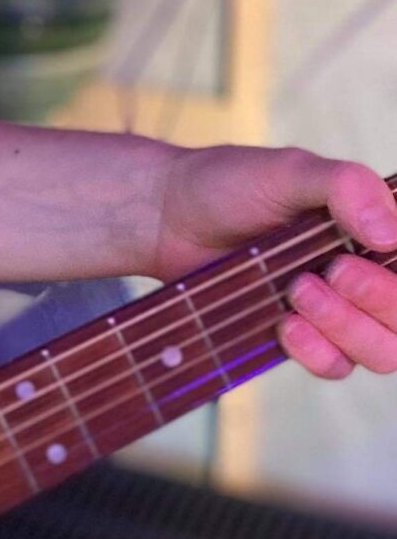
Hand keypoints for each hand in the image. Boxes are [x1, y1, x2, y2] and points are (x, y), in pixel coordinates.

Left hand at [154, 143, 396, 379]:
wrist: (165, 217)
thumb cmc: (229, 184)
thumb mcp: (290, 171)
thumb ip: (345, 187)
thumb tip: (390, 235)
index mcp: (381, 226)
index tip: (377, 257)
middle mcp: (371, 270)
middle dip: (381, 300)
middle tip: (331, 271)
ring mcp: (340, 309)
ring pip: (386, 350)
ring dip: (348, 327)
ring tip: (297, 291)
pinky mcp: (304, 338)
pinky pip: (337, 367)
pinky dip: (319, 352)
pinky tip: (286, 325)